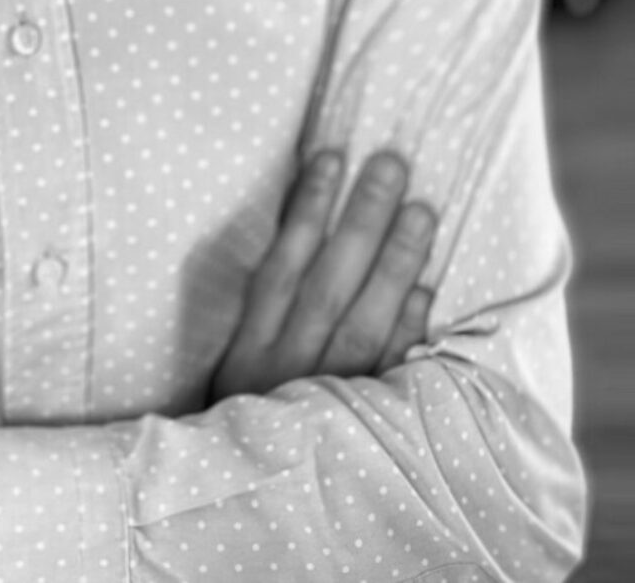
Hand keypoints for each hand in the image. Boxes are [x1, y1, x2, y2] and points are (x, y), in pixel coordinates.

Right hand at [209, 148, 434, 402]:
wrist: (247, 504)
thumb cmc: (245, 415)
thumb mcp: (235, 363)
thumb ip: (265, 308)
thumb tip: (302, 225)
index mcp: (249, 348)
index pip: (281, 264)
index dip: (306, 209)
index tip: (331, 156)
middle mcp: (288, 367)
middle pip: (330, 281)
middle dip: (361, 219)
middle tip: (390, 162)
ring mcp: (327, 395)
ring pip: (365, 319)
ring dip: (395, 261)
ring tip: (420, 209)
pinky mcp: (361, 423)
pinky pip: (389, 370)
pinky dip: (407, 329)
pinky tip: (424, 287)